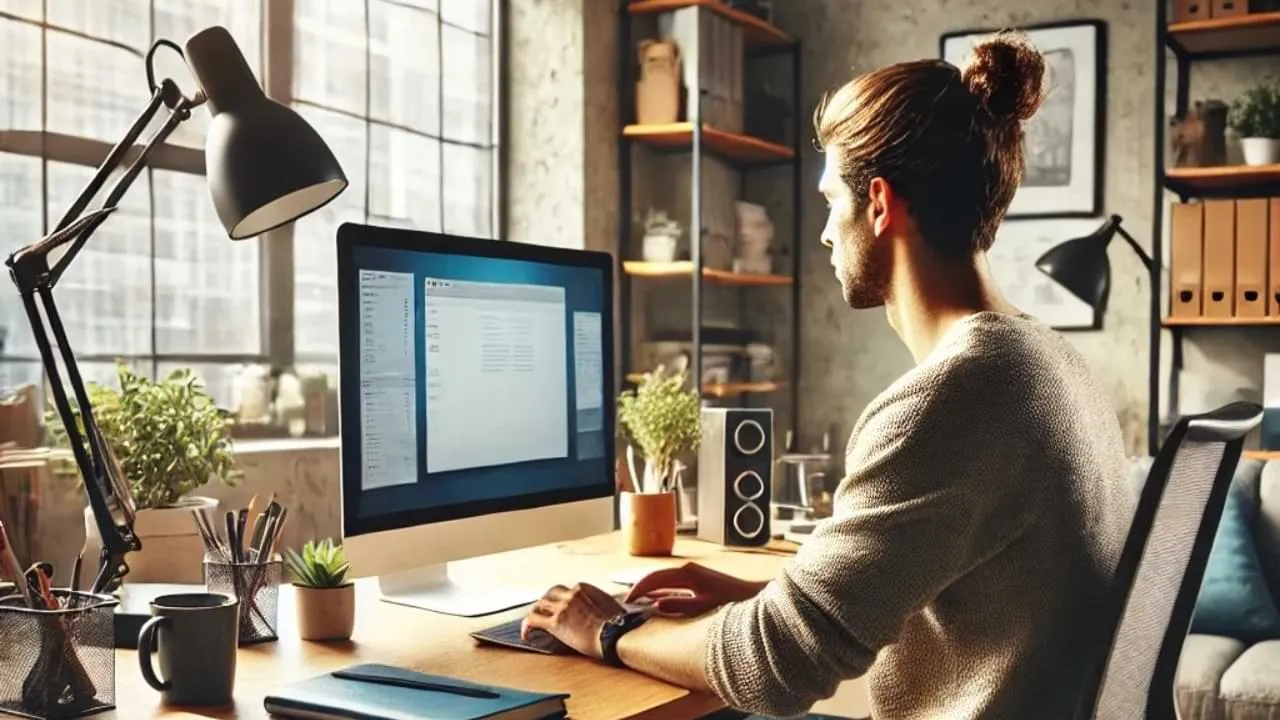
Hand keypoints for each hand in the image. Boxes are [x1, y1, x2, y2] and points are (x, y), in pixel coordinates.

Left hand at [521, 582, 624, 658]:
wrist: (616, 637)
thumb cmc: (618, 626)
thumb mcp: (610, 606)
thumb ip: (599, 603)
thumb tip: (601, 609)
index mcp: (584, 588)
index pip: (565, 590)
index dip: (559, 601)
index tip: (559, 609)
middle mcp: (572, 593)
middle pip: (550, 594)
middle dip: (546, 604)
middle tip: (544, 615)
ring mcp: (563, 607)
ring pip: (539, 605)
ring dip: (536, 614)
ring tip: (534, 625)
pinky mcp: (556, 622)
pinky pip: (533, 620)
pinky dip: (527, 627)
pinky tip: (527, 635)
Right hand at [624, 563, 766, 616]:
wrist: (751, 596)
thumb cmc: (731, 601)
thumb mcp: (703, 606)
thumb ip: (679, 605)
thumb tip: (657, 604)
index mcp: (686, 573)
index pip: (654, 579)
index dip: (638, 589)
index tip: (627, 601)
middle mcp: (687, 570)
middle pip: (655, 576)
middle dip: (639, 587)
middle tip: (625, 602)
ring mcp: (691, 573)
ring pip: (662, 579)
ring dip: (648, 589)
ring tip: (635, 601)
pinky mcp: (695, 579)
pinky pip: (671, 583)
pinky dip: (660, 590)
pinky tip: (654, 600)